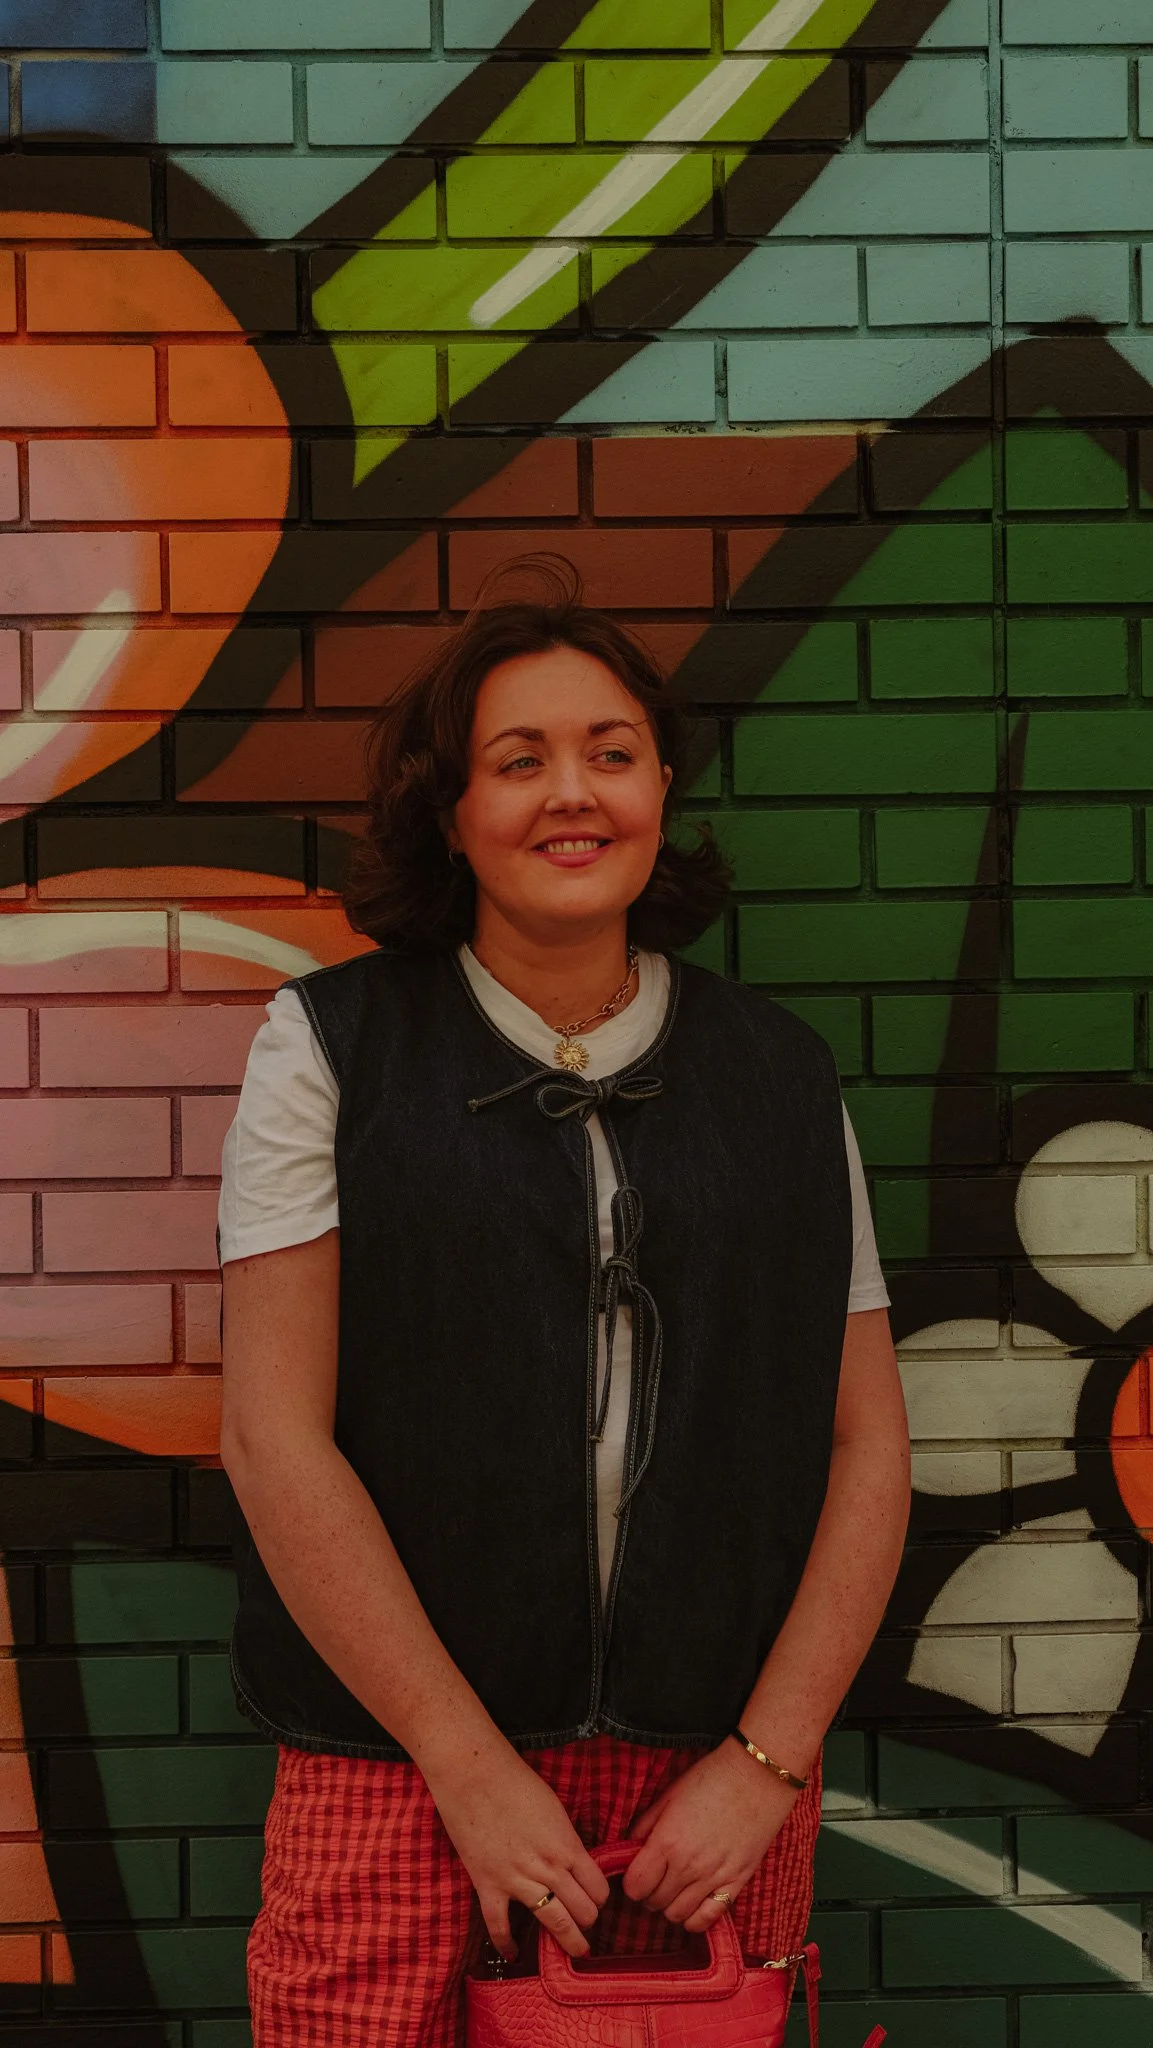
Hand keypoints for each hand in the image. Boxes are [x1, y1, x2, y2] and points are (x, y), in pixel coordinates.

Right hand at [425, 1740, 610, 1962]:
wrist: (473, 1774)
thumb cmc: (516, 1782)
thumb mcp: (555, 1809)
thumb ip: (566, 1839)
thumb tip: (574, 1861)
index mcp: (568, 1845)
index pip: (598, 1888)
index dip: (600, 1898)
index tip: (596, 1900)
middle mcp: (549, 1868)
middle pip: (583, 1910)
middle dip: (589, 1921)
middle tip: (586, 1924)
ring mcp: (518, 1880)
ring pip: (555, 1923)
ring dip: (570, 1940)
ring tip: (576, 1949)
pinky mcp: (488, 1886)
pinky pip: (500, 1926)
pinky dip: (508, 1944)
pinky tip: (514, 1954)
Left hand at [620, 1740, 798, 1934]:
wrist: (757, 1776)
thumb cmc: (710, 1779)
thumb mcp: (669, 1795)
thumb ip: (645, 1826)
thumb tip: (629, 1850)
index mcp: (667, 1841)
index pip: (634, 1886)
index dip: (631, 1883)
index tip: (637, 1873)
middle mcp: (687, 1866)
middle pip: (654, 1903)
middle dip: (649, 1893)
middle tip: (656, 1878)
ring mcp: (713, 1878)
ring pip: (677, 1916)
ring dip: (670, 1906)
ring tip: (674, 1889)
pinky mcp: (736, 1882)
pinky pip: (707, 1919)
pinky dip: (695, 1918)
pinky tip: (694, 1902)